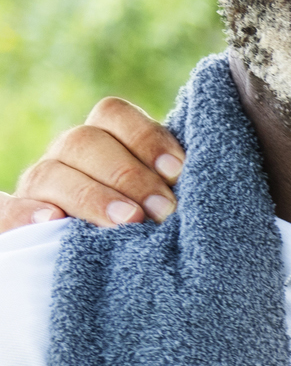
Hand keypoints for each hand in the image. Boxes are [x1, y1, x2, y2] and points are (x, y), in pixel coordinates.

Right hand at [10, 97, 182, 226]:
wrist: (107, 253)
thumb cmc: (151, 217)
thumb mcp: (163, 192)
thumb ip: (172, 179)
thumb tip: (196, 175)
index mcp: (105, 137)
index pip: (113, 113)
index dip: (145, 136)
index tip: (177, 170)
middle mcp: (69, 153)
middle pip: (85, 142)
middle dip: (129, 175)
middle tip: (163, 210)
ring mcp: (40, 183)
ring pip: (51, 173)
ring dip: (93, 196)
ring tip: (128, 222)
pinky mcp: (18, 217)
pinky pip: (8, 210)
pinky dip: (25, 213)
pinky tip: (52, 221)